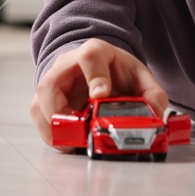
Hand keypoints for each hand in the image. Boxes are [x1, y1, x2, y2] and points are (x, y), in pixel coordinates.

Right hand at [29, 38, 169, 148]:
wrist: (96, 68)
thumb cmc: (115, 72)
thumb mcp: (139, 76)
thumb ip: (152, 94)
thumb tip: (155, 115)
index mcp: (94, 53)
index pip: (89, 58)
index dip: (95, 78)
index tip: (101, 96)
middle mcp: (65, 66)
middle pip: (50, 86)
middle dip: (64, 114)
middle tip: (83, 131)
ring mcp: (51, 84)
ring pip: (39, 106)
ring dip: (57, 130)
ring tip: (77, 142)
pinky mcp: (43, 102)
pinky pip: (40, 122)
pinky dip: (54, 137)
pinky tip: (71, 142)